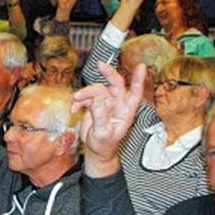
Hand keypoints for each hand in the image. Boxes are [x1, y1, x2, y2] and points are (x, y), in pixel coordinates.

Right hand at [72, 60, 147, 175]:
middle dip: (108, 73)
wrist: (95, 149)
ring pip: (97, 89)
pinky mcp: (95, 104)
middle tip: (100, 65)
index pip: (134, 93)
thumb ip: (100, 116)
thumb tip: (97, 100)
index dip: (138, 80)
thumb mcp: (103, 133)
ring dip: (85, 93)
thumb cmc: (104, 145)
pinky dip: (79, 100)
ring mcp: (106, 103)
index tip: (140, 67)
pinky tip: (74, 108)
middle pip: (116, 84)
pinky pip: (87, 96)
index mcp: (126, 111)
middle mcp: (117, 105)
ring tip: (76, 101)